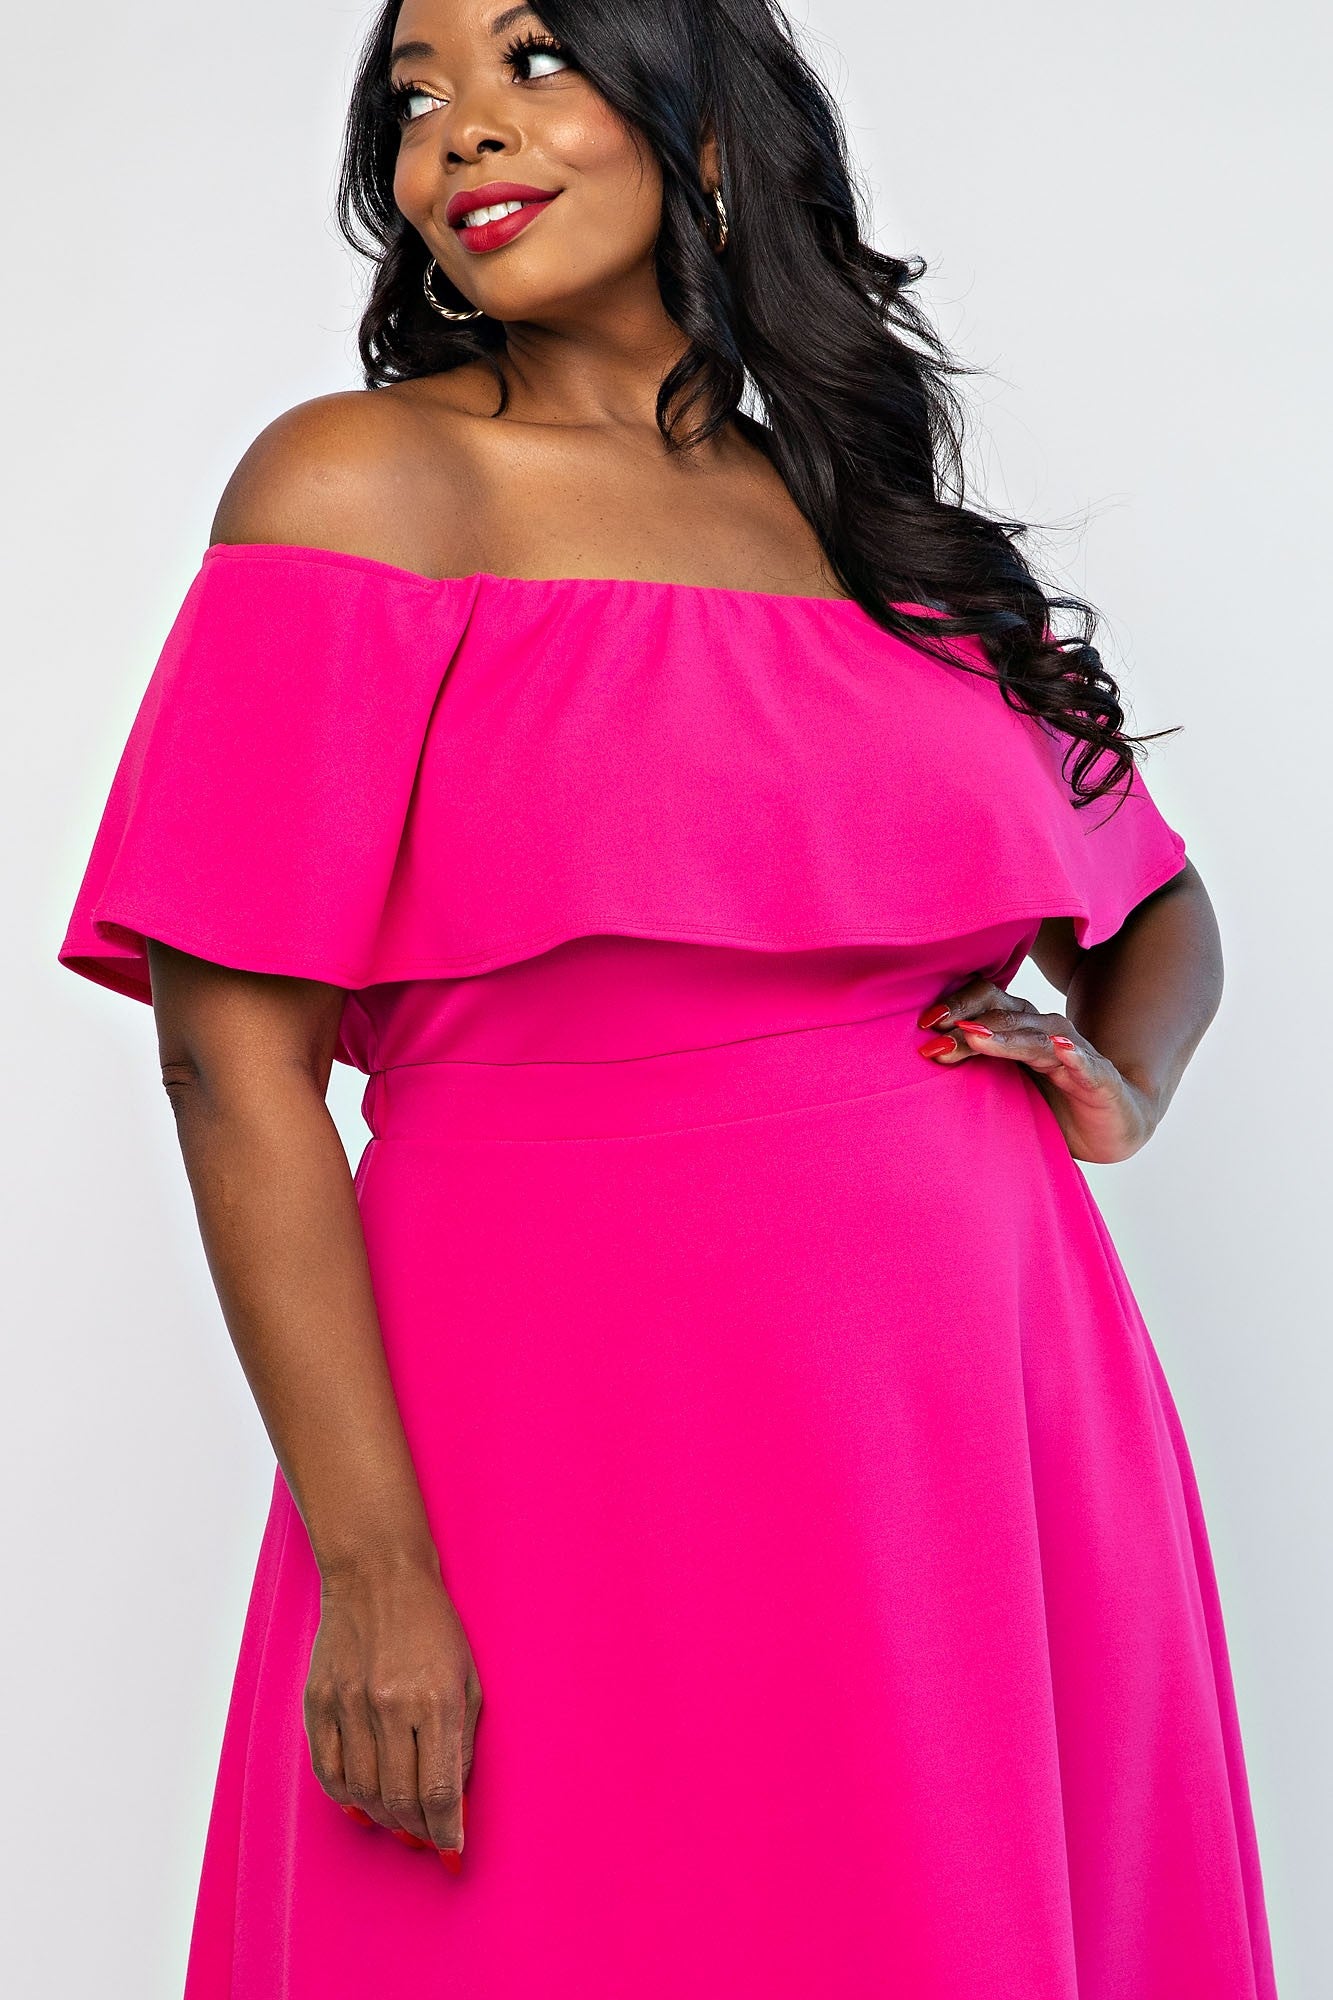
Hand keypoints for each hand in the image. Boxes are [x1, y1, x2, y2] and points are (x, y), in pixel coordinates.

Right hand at [305, 1553, 481, 1859]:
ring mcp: (349, 1703)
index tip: (452, 1850)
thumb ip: (463, 1743)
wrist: (378, 1576)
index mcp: (436, 1699)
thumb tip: (453, 1803)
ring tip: (398, 1822)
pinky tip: (360, 1803)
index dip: (446, 1830)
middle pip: (400, 1799)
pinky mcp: (318, 1701)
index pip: (439, 1790)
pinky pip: (327, 1770)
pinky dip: (345, 1797)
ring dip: (383, 1818)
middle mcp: (390, 1705)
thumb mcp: (468, 1678)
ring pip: (362, 1792)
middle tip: (426, 1839)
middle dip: (418, 1831)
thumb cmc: (433, 1626)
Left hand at [916, 978, 1160, 1163]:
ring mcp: (1075, 1051)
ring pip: (1036, 1037)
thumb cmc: (1049, 1101)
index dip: (956, 1005)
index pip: (987, 999)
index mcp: (1020, 1025)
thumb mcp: (1001, 1084)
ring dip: (1005, 1037)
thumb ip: (969, 1067)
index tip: (923, 1024)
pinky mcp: (1100, 1078)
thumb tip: (919, 1058)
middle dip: (966, 1025)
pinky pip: (1086, 1064)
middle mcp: (1046, 1030)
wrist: (1109, 1126)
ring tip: (976, 1037)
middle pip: (1004, 1016)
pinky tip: (1061, 1050)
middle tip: (933, 1037)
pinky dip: (1074, 1055)